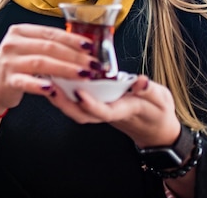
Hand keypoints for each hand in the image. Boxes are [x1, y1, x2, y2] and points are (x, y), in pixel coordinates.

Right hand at [0, 23, 96, 114]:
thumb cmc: (17, 68)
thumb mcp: (28, 50)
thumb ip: (48, 45)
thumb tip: (83, 46)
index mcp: (19, 31)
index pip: (50, 33)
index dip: (73, 39)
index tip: (91, 47)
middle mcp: (12, 43)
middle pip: (49, 47)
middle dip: (75, 56)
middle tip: (94, 64)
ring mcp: (8, 61)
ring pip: (42, 62)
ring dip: (66, 69)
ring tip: (84, 75)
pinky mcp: (7, 79)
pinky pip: (26, 81)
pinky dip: (41, 85)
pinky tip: (54, 89)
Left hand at [47, 75, 180, 146]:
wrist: (154, 127)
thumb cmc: (156, 111)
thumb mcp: (160, 99)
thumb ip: (148, 90)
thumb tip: (141, 81)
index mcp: (123, 110)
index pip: (104, 112)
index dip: (91, 104)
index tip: (80, 93)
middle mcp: (106, 113)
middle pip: (81, 115)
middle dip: (64, 103)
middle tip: (51, 86)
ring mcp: (98, 111)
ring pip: (74, 110)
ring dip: (59, 98)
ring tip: (46, 80)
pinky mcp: (93, 106)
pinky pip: (74, 103)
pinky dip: (62, 93)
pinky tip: (52, 78)